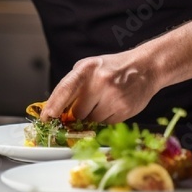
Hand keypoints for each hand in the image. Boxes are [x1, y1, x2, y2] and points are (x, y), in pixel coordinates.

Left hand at [41, 53, 159, 123]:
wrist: (145, 67)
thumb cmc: (112, 68)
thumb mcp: (89, 67)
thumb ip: (72, 85)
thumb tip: (55, 109)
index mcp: (86, 69)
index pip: (64, 90)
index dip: (53, 106)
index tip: (46, 118)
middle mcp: (99, 82)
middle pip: (77, 112)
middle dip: (80, 112)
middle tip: (89, 102)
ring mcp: (113, 97)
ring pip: (91, 121)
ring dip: (94, 116)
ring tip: (104, 101)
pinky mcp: (124, 110)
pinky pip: (106, 124)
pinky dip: (107, 118)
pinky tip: (114, 104)